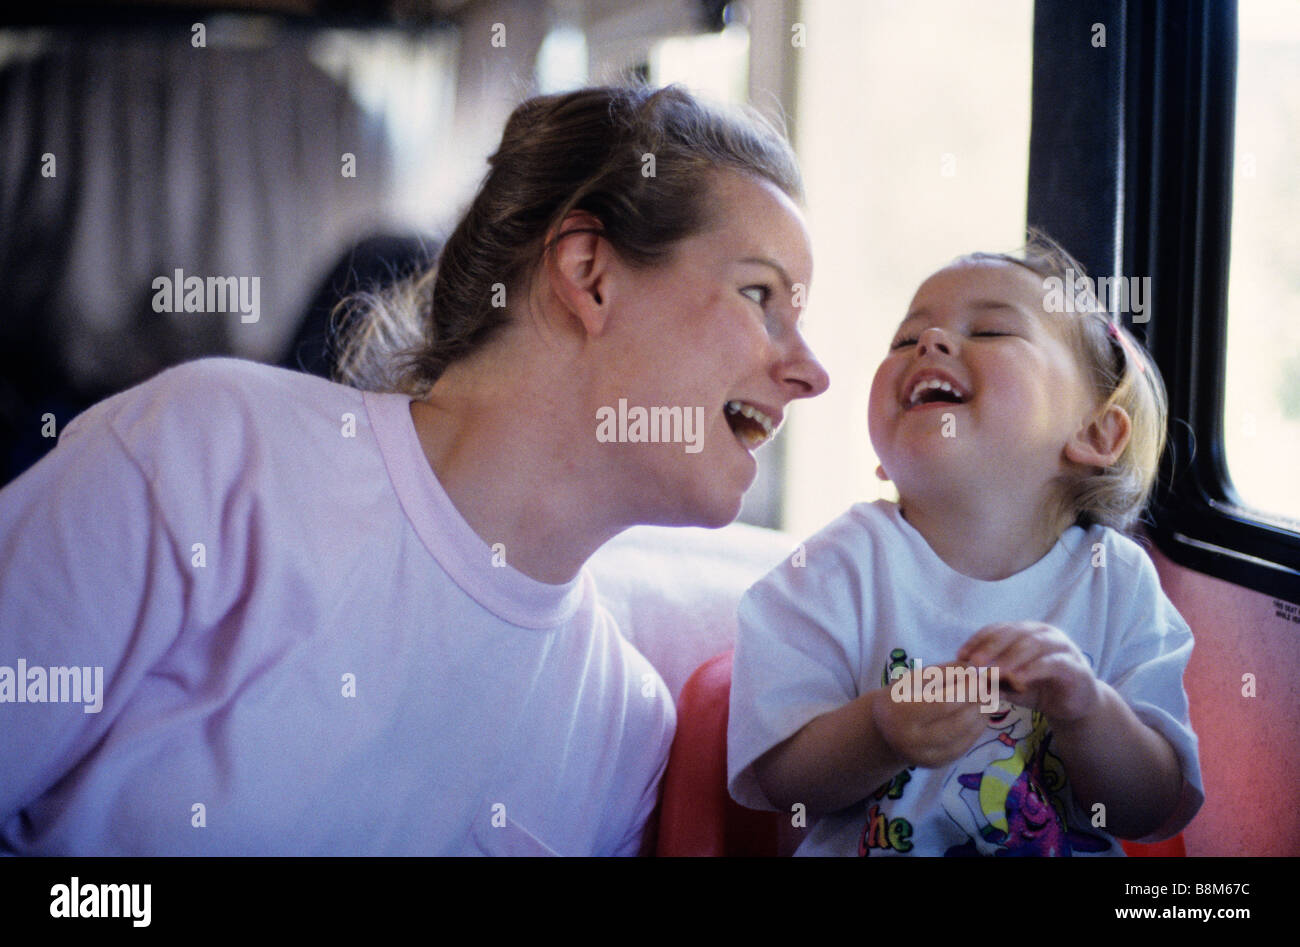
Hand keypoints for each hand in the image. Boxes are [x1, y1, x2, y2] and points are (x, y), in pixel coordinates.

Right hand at [870, 664, 987, 768]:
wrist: (884, 730)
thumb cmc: (900, 697)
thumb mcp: (913, 679)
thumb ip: (943, 672)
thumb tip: (974, 669)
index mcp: (900, 713)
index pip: (943, 703)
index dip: (966, 690)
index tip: (979, 677)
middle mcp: (910, 740)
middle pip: (956, 722)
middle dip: (977, 704)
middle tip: (988, 690)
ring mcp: (923, 756)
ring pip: (963, 737)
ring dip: (981, 716)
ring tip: (987, 701)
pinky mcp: (935, 764)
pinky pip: (962, 748)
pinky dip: (976, 731)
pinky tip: (980, 716)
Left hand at [957, 622, 1100, 725]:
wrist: (1074, 706)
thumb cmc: (1037, 690)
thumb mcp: (1008, 685)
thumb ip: (991, 679)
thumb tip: (963, 678)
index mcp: (1024, 632)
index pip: (997, 630)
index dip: (977, 640)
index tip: (960, 656)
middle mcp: (1042, 633)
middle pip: (1013, 633)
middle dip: (990, 647)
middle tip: (974, 663)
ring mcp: (1060, 647)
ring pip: (1032, 644)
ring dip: (1011, 657)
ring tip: (993, 672)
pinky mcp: (1074, 665)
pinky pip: (1051, 663)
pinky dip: (1033, 669)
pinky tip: (1017, 680)